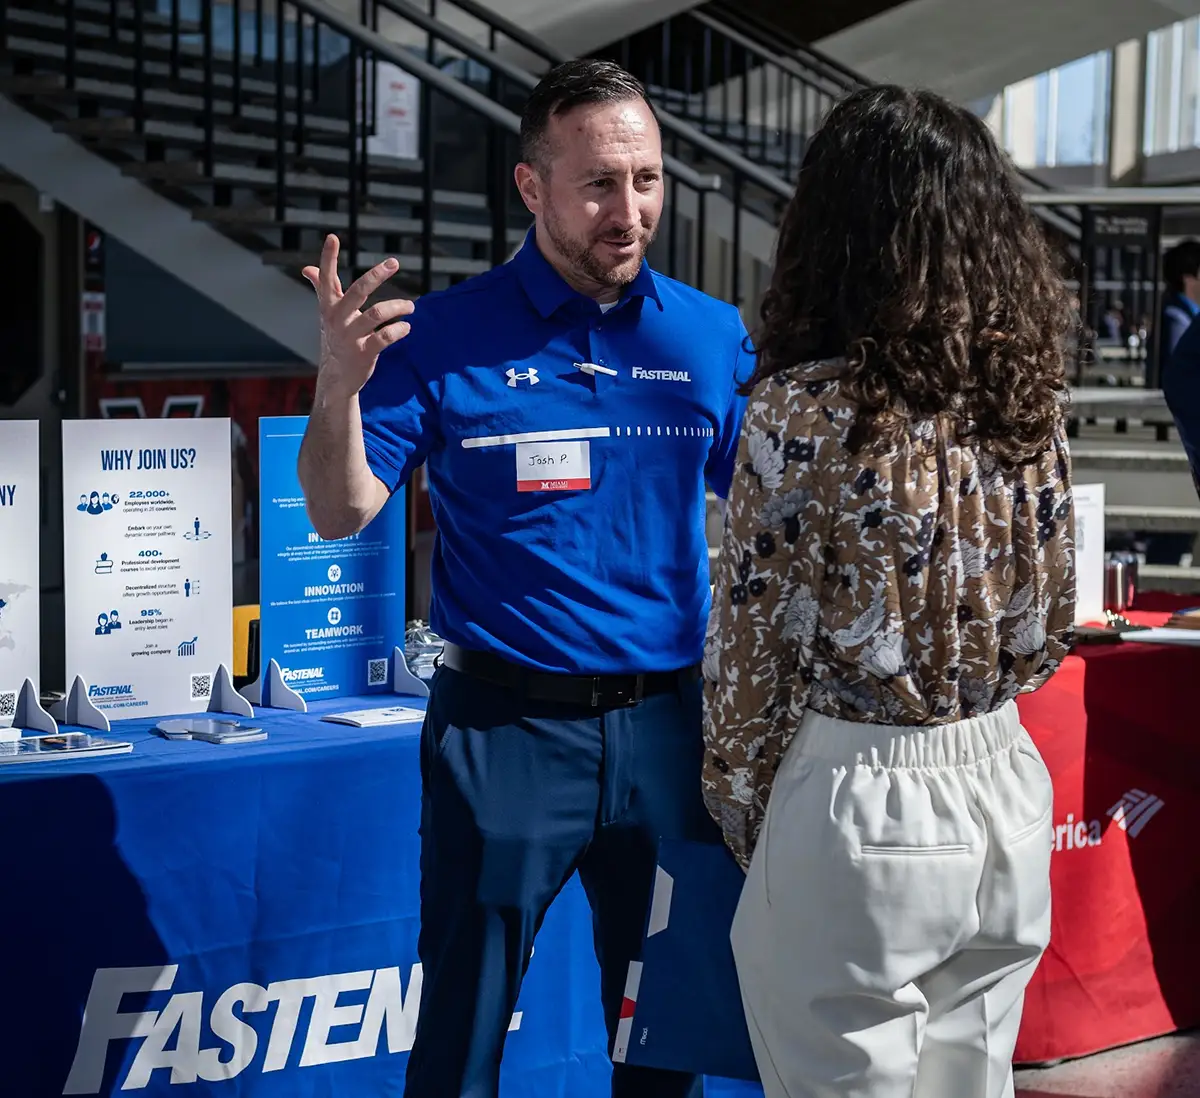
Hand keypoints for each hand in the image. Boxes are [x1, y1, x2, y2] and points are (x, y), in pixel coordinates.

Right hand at [301, 234, 414, 397]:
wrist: (336, 376)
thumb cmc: (335, 338)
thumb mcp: (327, 313)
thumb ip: (321, 289)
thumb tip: (307, 268)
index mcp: (329, 307)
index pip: (327, 278)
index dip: (328, 258)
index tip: (333, 237)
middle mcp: (338, 319)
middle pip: (358, 291)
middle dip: (376, 275)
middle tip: (394, 262)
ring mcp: (351, 337)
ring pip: (377, 314)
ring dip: (398, 307)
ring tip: (411, 306)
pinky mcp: (364, 353)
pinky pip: (386, 337)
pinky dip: (400, 330)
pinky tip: (406, 327)